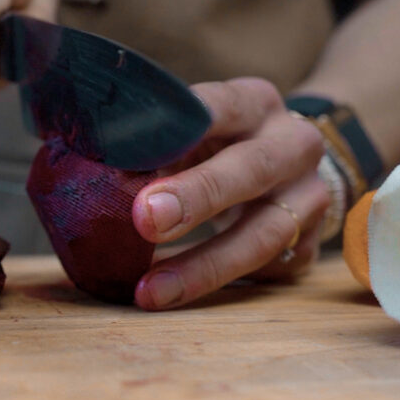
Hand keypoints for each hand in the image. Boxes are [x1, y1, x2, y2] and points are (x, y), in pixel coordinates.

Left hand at [131, 77, 329, 309]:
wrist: (289, 165)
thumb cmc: (219, 143)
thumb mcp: (195, 129)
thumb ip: (157, 145)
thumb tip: (92, 174)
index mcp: (255, 103)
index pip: (219, 105)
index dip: (180, 127)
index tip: (134, 148)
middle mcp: (292, 145)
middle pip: (250, 169)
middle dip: (197, 196)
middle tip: (145, 220)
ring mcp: (307, 197)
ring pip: (261, 235)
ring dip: (202, 267)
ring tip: (150, 290)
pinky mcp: (307, 245)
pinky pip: (262, 272)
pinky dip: (213, 286)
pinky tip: (171, 296)